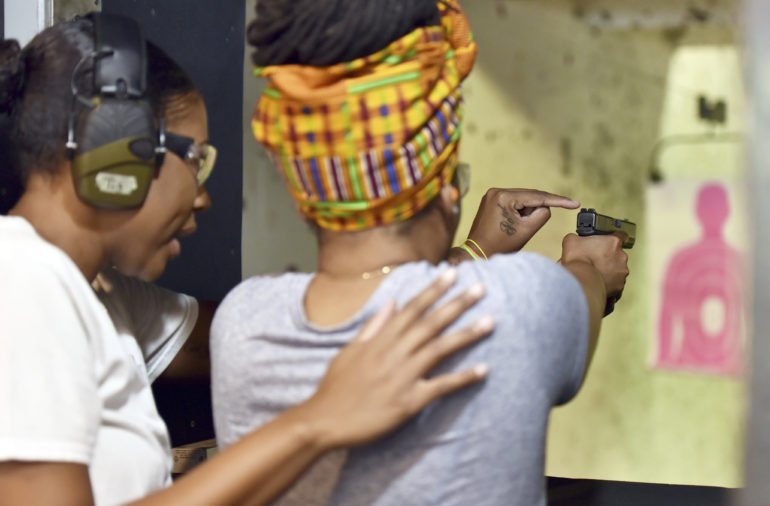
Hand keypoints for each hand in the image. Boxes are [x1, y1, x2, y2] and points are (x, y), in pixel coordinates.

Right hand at [299, 270, 492, 448]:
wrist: (324, 421)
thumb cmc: (335, 386)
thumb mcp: (350, 350)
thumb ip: (373, 326)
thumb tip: (392, 302)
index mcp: (380, 340)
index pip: (412, 309)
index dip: (433, 290)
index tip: (451, 274)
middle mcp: (394, 353)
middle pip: (430, 323)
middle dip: (456, 304)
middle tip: (481, 288)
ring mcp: (402, 377)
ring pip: (439, 349)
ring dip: (466, 334)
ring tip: (490, 321)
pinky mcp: (409, 401)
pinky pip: (440, 386)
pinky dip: (463, 378)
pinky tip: (483, 369)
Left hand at [465, 188, 579, 256]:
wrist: (477, 254)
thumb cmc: (501, 245)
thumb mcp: (527, 230)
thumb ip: (542, 214)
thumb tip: (545, 206)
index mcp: (503, 197)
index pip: (537, 197)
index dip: (559, 201)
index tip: (575, 203)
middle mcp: (496, 191)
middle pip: (529, 197)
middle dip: (537, 210)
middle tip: (532, 227)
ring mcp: (491, 195)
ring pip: (522, 199)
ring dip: (527, 212)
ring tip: (517, 229)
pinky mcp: (490, 200)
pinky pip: (513, 202)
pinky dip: (520, 211)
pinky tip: (514, 224)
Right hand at [560, 233, 629, 299]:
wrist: (581, 281)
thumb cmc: (579, 261)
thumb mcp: (571, 241)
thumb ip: (577, 238)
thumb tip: (575, 241)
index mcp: (613, 242)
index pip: (621, 236)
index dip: (612, 240)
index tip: (606, 243)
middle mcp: (621, 256)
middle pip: (618, 254)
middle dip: (608, 257)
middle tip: (595, 260)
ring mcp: (621, 272)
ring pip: (618, 269)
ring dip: (609, 270)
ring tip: (595, 273)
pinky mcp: (619, 286)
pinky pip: (615, 283)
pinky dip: (609, 283)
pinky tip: (598, 282)